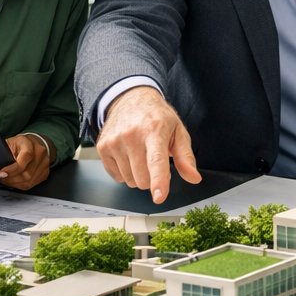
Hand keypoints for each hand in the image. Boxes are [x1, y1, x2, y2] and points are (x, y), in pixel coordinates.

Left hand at [0, 134, 50, 190]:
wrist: (34, 143)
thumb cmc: (19, 144)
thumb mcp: (9, 143)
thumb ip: (4, 153)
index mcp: (29, 143)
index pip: (25, 157)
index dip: (12, 169)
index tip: (1, 173)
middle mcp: (40, 153)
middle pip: (27, 173)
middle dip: (10, 178)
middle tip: (0, 177)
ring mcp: (44, 163)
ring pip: (29, 181)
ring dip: (14, 183)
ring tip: (6, 180)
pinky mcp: (45, 172)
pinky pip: (32, 184)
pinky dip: (20, 185)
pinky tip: (14, 182)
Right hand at [97, 86, 200, 202]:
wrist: (130, 99)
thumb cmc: (156, 117)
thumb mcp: (178, 131)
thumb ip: (185, 157)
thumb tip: (193, 177)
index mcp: (154, 131)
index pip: (156, 161)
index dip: (159, 181)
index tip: (159, 197)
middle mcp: (131, 135)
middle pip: (143, 179)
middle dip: (152, 177)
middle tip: (153, 159)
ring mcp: (114, 141)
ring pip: (130, 181)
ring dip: (138, 175)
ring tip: (140, 154)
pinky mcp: (102, 147)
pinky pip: (117, 177)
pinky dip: (125, 172)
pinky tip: (128, 155)